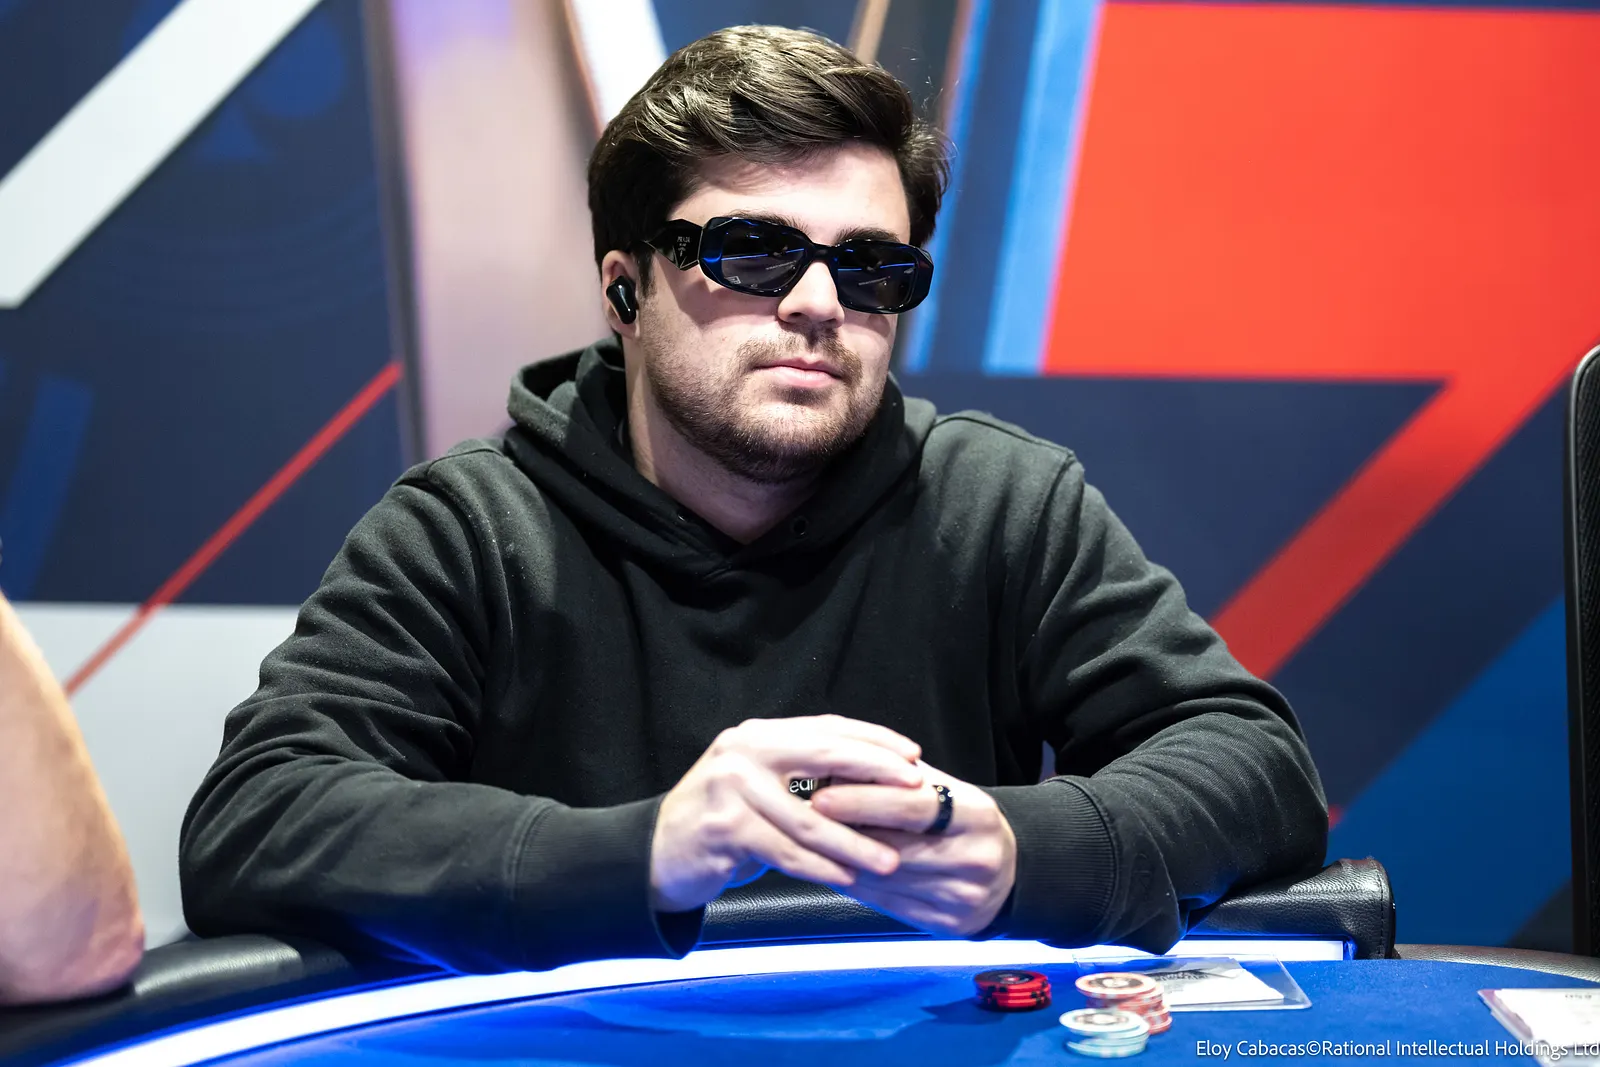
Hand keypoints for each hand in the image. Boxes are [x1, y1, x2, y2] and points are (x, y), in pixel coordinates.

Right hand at [649, 715, 924, 912]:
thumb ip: (801, 774)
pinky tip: (847, 877)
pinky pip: (785, 851)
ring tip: (891, 858)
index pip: (827, 728)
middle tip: (917, 790)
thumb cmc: (721, 822)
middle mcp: (744, 751)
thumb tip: (873, 778)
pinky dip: (820, 867)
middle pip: (825, 756)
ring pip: (810, 818)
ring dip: (855, 842)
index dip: (874, 740)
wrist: (655, 854)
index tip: (913, 755)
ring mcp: (731, 787)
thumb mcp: (758, 784)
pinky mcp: (723, 827)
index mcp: (759, 735)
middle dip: (877, 773)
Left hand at [810, 763, 1016, 936]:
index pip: (913, 805)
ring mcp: (963, 897)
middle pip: (896, 847)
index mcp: (977, 814)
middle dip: (843, 834)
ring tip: (807, 843)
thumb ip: (900, 779)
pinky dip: (855, 886)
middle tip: (800, 820)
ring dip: (841, 861)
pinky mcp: (948, 926)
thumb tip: (840, 769)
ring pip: (885, 880)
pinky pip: (888, 906)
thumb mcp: (947, 790)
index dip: (865, 801)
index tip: (822, 795)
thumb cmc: (963, 823)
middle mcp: (975, 858)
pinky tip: (832, 870)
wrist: (1010, 874)